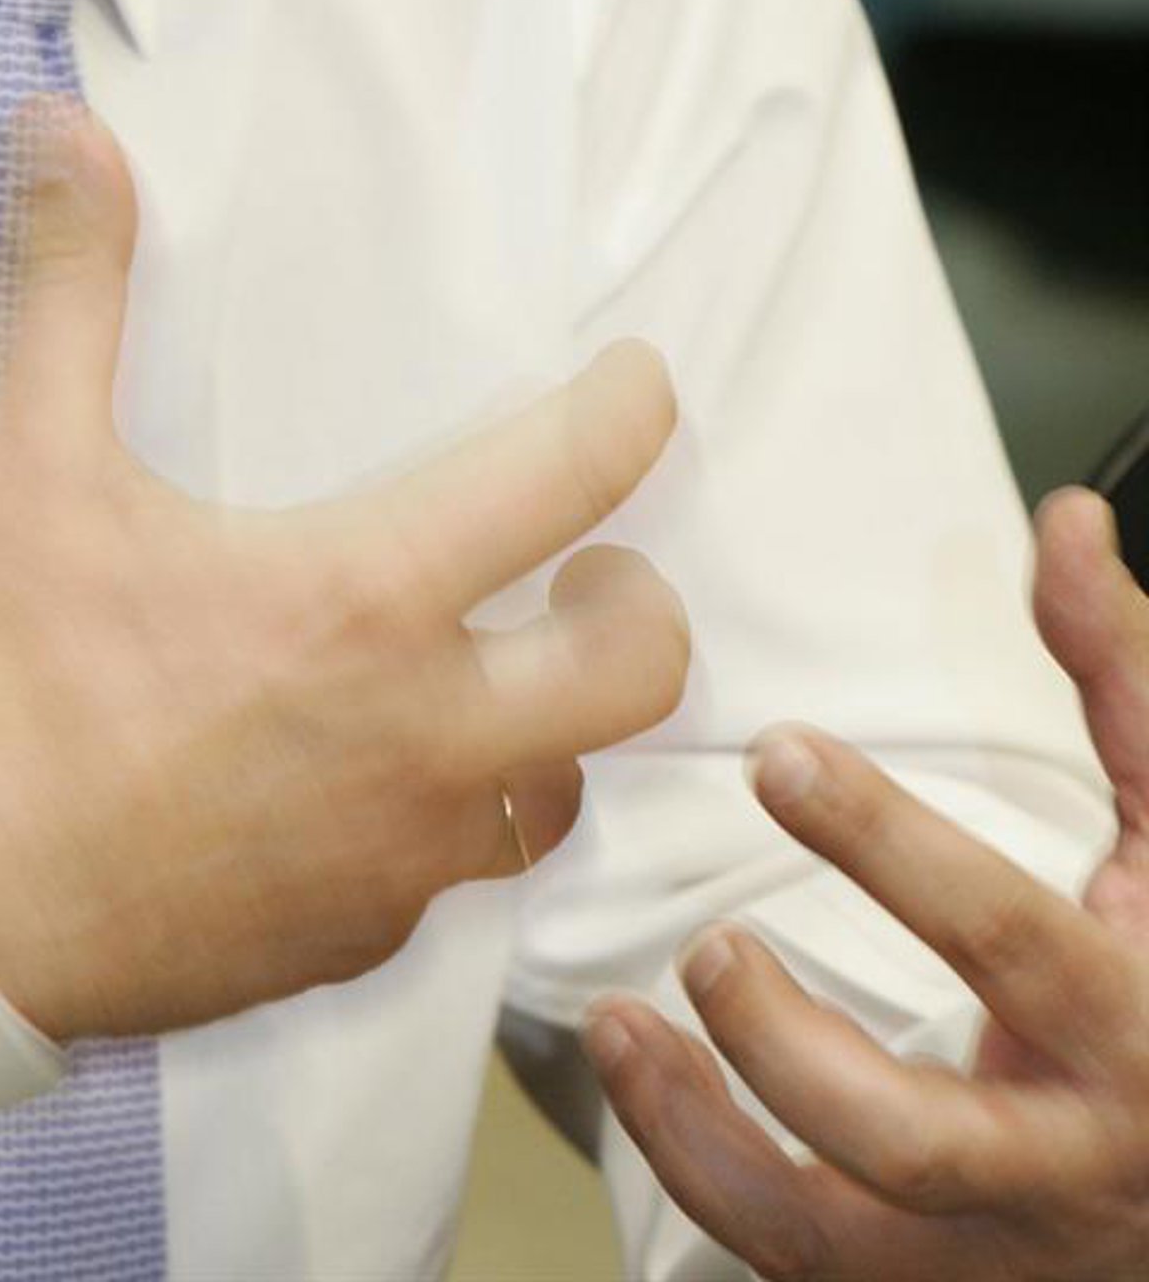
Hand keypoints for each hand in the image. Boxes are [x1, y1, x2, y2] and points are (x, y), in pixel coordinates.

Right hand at [0, 105, 689, 1042]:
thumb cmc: (4, 680)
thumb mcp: (30, 459)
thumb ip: (69, 283)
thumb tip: (64, 131)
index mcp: (367, 600)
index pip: (576, 483)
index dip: (632, 414)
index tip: (634, 387)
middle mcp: (420, 736)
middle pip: (642, 671)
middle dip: (639, 604)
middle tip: (584, 570)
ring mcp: (398, 856)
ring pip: (562, 793)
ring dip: (547, 728)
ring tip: (484, 681)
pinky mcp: (355, 942)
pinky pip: (455, 879)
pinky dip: (444, 824)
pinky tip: (371, 787)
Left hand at [585, 488, 1148, 1279]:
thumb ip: (1115, 674)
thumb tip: (1057, 521)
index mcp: (1126, 1022)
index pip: (1007, 941)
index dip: (889, 848)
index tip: (780, 753)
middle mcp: (1061, 1159)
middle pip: (918, 1143)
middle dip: (798, 1056)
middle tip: (709, 944)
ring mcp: (988, 1244)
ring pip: (838, 1240)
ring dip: (713, 1140)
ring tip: (629, 1023)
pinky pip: (796, 1264)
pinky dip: (701, 1177)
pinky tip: (637, 1069)